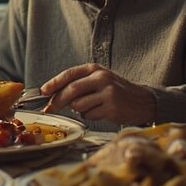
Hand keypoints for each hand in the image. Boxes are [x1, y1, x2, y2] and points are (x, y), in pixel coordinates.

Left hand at [41, 64, 155, 125]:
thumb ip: (79, 84)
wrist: (143, 101)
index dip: (53, 83)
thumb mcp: (98, 80)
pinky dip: (90, 116)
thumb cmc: (116, 91)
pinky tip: (101, 112)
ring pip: (79, 106)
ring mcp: (108, 93)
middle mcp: (101, 78)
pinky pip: (90, 115)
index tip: (43, 91)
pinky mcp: (112, 108)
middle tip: (49, 109)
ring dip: (78, 110)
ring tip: (92, 106)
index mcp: (95, 69)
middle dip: (57, 101)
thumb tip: (53, 95)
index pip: (69, 74)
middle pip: (71, 91)